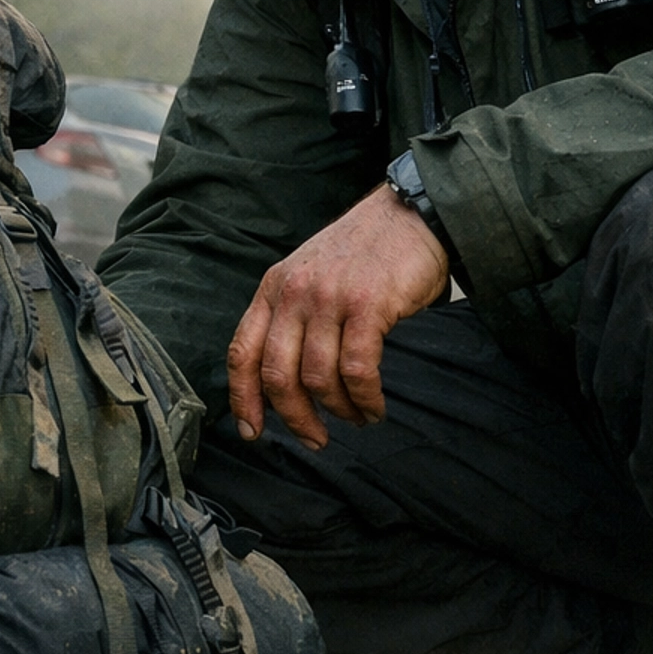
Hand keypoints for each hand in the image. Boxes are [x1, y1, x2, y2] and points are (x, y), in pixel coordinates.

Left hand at [227, 184, 450, 448]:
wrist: (410, 214)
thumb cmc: (365, 252)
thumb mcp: (310, 274)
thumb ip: (293, 316)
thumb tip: (287, 380)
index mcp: (273, 287)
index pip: (242, 352)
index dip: (242, 399)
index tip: (251, 431)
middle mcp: (294, 292)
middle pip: (277, 375)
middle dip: (296, 418)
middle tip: (316, 439)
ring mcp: (328, 298)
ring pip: (318, 378)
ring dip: (339, 410)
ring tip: (358, 418)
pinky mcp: (366, 305)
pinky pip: (357, 369)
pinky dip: (365, 398)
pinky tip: (374, 406)